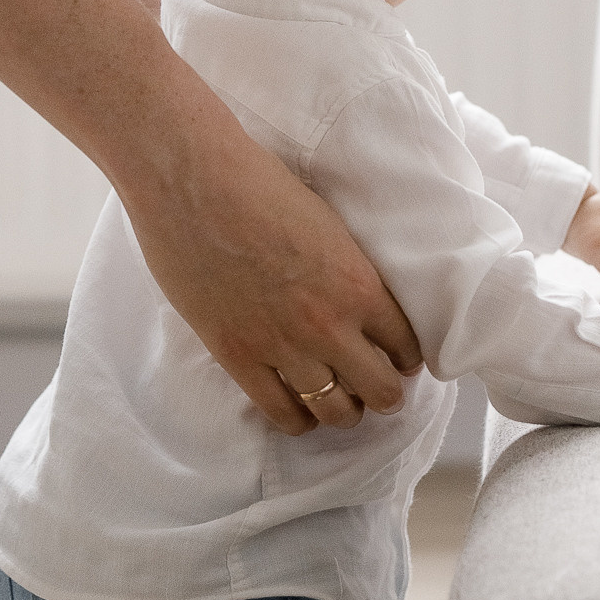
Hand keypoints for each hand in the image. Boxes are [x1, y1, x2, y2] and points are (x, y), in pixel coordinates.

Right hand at [123, 108, 422, 435]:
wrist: (192, 179)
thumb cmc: (258, 182)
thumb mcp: (328, 223)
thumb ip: (347, 268)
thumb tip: (353, 292)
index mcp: (361, 284)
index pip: (407, 346)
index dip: (405, 357)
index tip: (396, 357)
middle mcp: (331, 325)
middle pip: (381, 391)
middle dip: (382, 391)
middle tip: (371, 382)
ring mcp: (283, 346)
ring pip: (335, 411)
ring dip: (343, 410)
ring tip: (338, 401)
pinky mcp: (238, 356)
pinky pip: (281, 412)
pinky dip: (297, 419)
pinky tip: (299, 411)